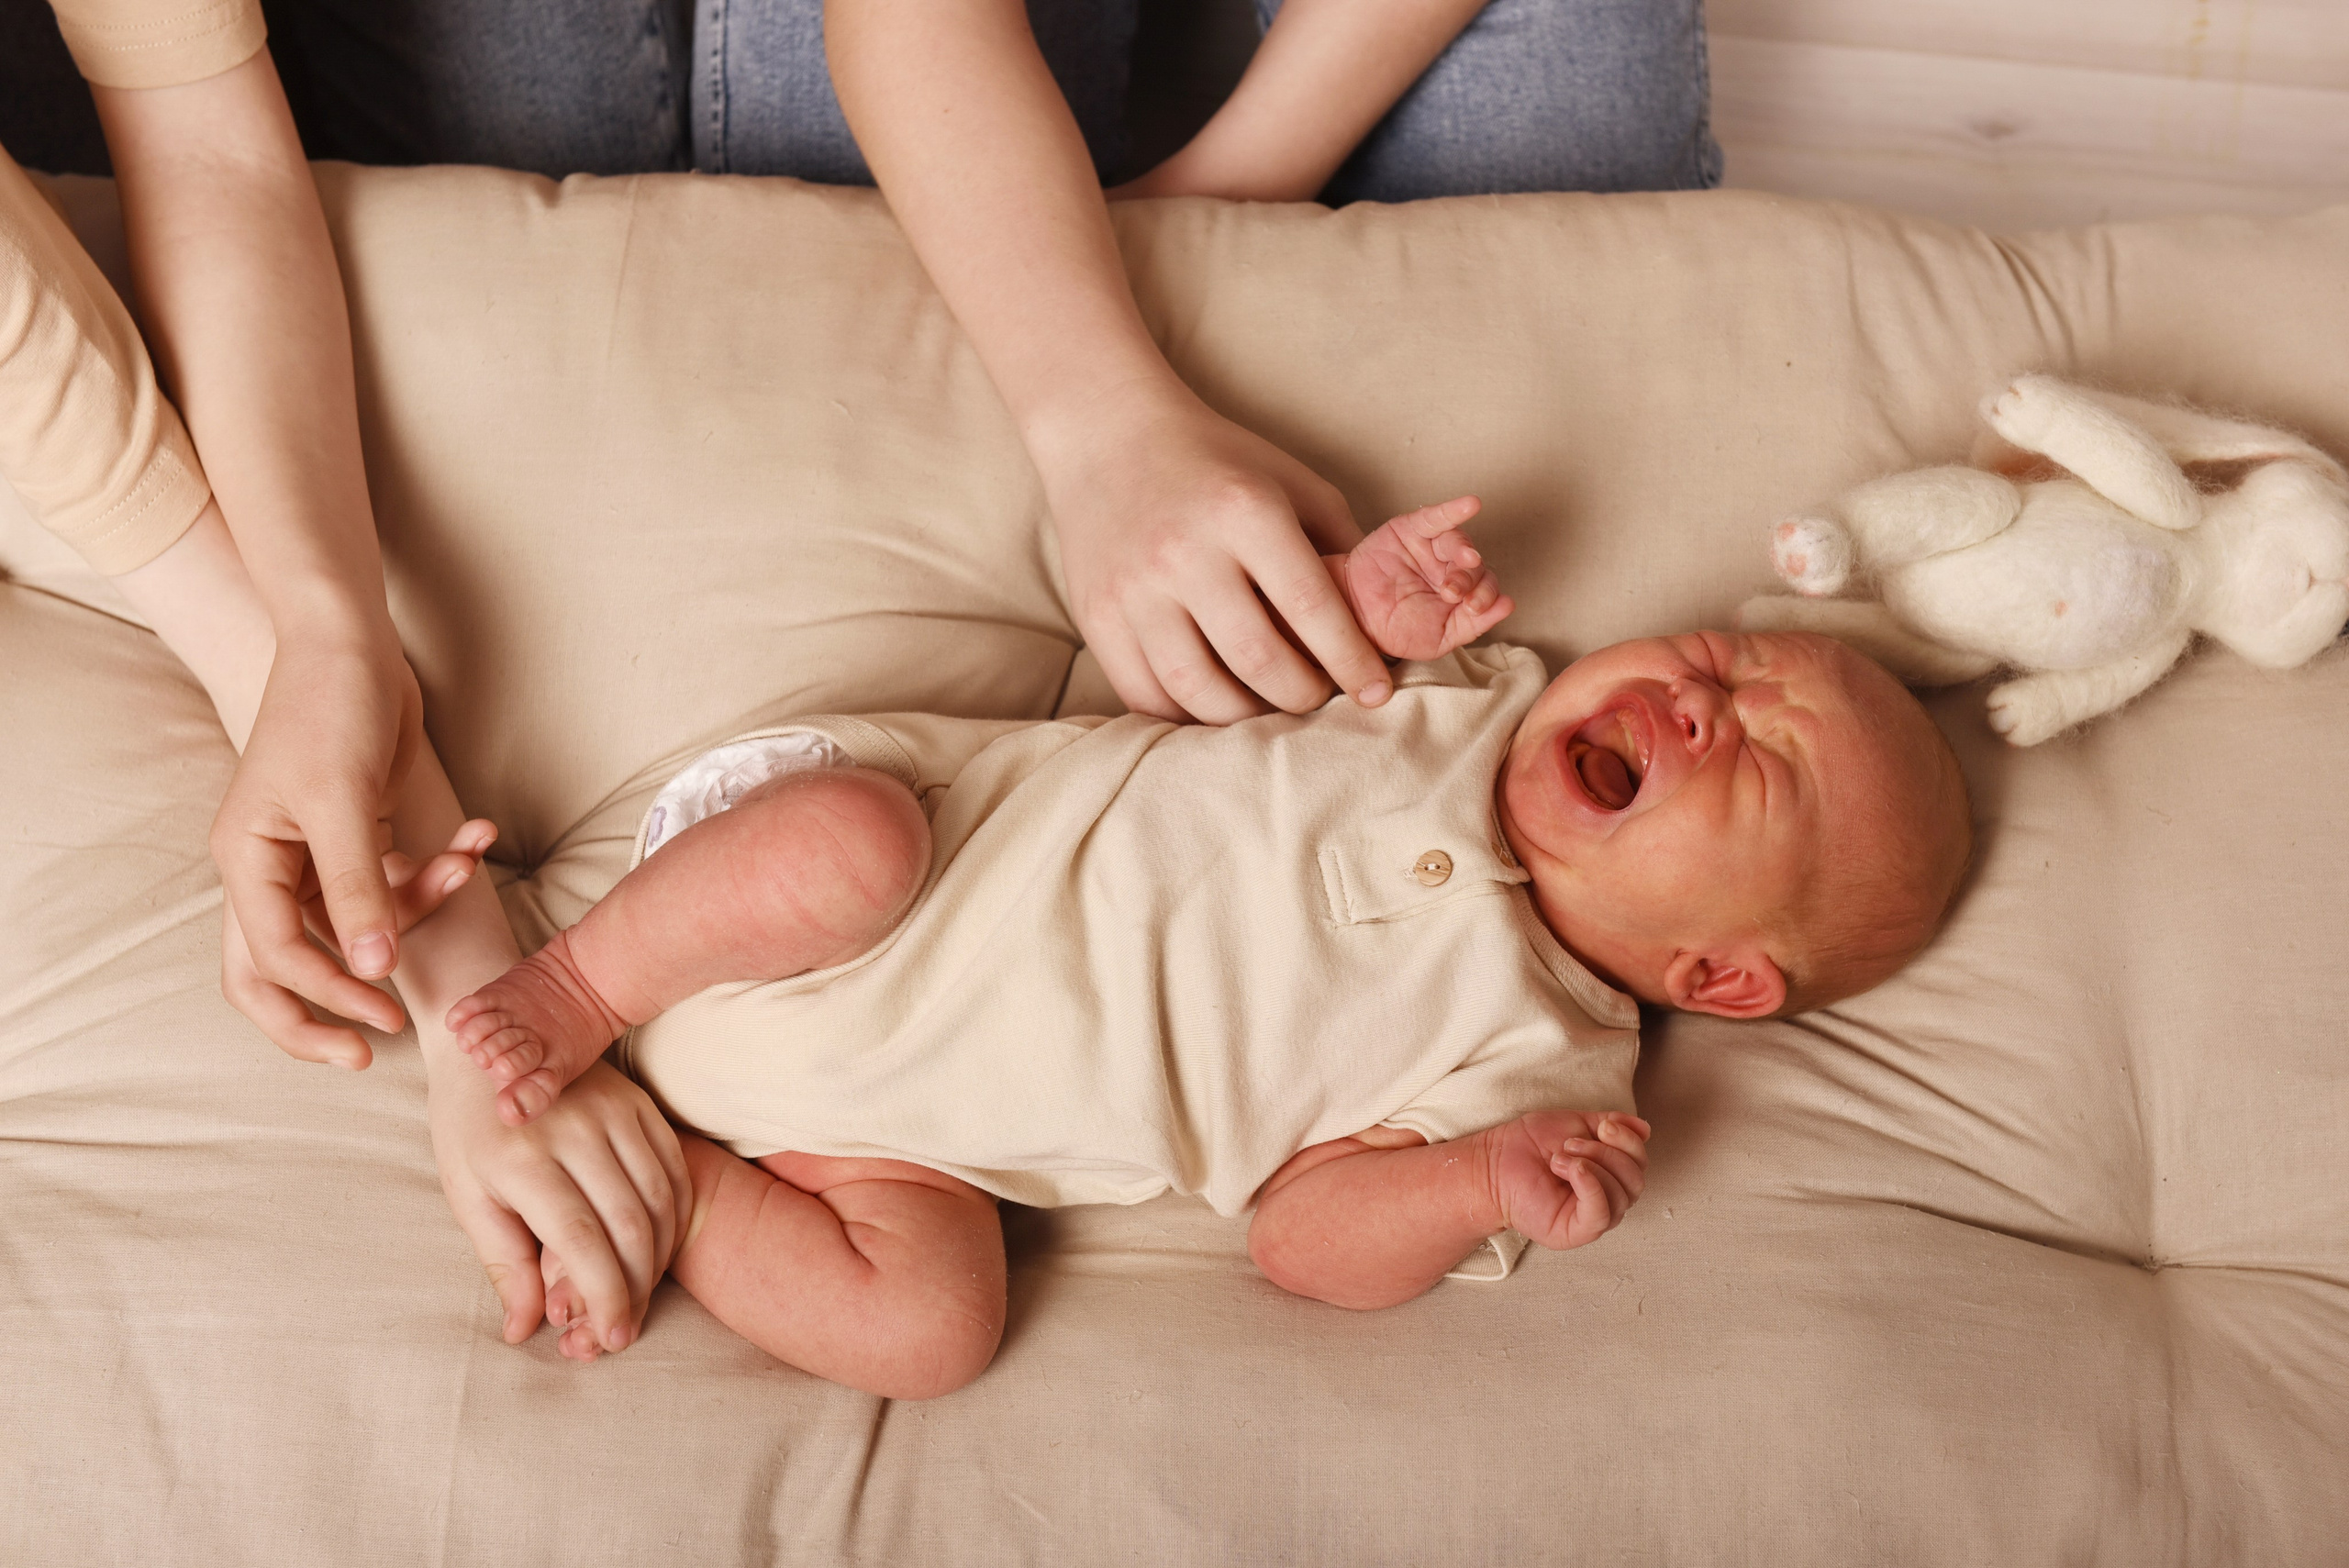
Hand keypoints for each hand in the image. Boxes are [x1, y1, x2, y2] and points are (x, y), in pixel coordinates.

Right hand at [211, 629, 426, 1066]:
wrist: (354, 639)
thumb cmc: (331, 707)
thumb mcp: (341, 802)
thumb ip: (355, 888)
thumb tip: (372, 970)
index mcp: (247, 861)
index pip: (274, 960)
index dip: (329, 999)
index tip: (384, 1021)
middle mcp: (268, 866)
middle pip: (280, 969)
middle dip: (328, 1012)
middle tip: (377, 1052)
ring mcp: (310, 855)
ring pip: (355, 924)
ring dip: (420, 904)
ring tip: (468, 864)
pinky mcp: (355, 837)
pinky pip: (392, 881)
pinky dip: (436, 869)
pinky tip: (477, 836)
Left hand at [429, 1057, 691, 1355]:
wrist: (488, 1048)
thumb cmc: (468, 1129)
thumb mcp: (468, 1197)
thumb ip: (502, 1263)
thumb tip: (523, 1329)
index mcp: (523, 1157)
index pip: (581, 1239)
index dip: (604, 1295)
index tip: (610, 1335)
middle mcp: (576, 1130)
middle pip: (630, 1224)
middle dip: (636, 1288)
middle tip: (625, 1329)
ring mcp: (614, 1111)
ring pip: (661, 1199)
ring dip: (658, 1258)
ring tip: (639, 1295)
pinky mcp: (639, 1102)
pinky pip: (674, 1168)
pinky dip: (675, 1216)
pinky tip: (659, 1248)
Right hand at [1040, 389, 1391, 723]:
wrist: (1108, 435)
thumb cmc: (1215, 461)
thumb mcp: (1290, 481)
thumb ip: (1339, 544)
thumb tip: (1378, 618)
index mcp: (1245, 511)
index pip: (1311, 607)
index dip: (1351, 660)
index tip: (1375, 693)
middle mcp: (1185, 552)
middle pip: (1258, 660)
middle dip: (1303, 695)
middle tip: (1319, 697)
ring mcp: (1134, 590)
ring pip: (1199, 690)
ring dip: (1246, 717)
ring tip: (1267, 707)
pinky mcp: (1095, 617)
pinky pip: (1145, 694)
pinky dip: (1186, 716)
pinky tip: (1214, 705)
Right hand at [1339, 496, 1514, 658]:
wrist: (1352, 617)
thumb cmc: (1394, 629)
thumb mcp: (1439, 638)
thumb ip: (1474, 625)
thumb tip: (1509, 605)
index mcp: (1459, 594)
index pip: (1486, 588)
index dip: (1487, 597)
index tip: (1474, 609)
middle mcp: (1449, 568)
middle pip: (1476, 565)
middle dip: (1470, 580)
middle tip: (1453, 594)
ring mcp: (1431, 547)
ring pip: (1459, 541)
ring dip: (1464, 552)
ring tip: (1459, 567)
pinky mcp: (1412, 529)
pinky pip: (1438, 517)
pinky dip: (1455, 509)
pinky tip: (1471, 504)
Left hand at [1486, 1110, 1649, 1250]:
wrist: (1494, 1162)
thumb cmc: (1529, 1144)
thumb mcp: (1577, 1124)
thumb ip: (1611, 1125)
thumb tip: (1644, 1129)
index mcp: (1610, 1175)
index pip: (1640, 1163)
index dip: (1629, 1141)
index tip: (1604, 1125)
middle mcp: (1607, 1199)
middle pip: (1636, 1179)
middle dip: (1608, 1153)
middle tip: (1570, 1143)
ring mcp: (1593, 1218)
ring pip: (1622, 1195)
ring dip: (1592, 1165)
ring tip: (1559, 1158)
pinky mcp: (1577, 1231)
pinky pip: (1601, 1213)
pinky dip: (1591, 1185)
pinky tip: (1571, 1169)